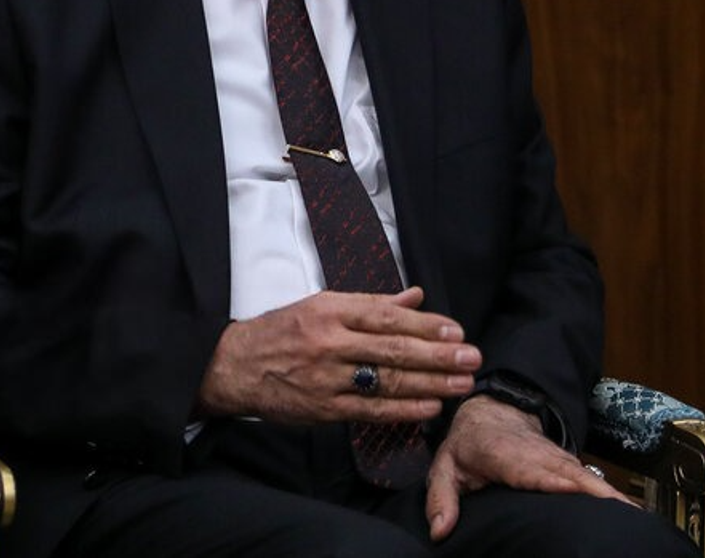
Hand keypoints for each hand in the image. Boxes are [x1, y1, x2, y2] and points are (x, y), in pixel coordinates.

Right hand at [195, 286, 479, 424]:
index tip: (456, 330)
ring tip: (461, 383)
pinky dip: (403, 410)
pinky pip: (370, 410)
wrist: (233, 366)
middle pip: (393, 348)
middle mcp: (330, 342)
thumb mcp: (322, 304)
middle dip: (437, 354)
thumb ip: (372, 303)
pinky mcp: (323, 409)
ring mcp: (326, 378)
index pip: (387, 316)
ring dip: (430, 383)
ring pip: (386, 380)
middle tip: (471, 357)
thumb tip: (416, 295)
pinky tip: (430, 406)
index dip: (425, 324)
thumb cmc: (283, 331)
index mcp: (331, 310)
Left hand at [425, 393, 630, 539]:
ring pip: (587, 477)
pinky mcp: (567, 465)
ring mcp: (556, 458)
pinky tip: (630, 512)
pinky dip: (612, 494)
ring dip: (612, 496)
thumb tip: (441, 532)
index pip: (534, 469)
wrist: (490, 413)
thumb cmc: (467, 445)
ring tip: (635, 518)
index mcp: (506, 455)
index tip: (579, 492)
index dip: (556, 479)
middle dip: (599, 494)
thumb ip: (441, 500)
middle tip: (626, 516)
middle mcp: (537, 455)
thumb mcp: (444, 468)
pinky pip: (591, 480)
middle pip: (572, 475)